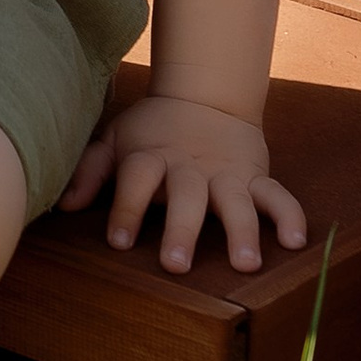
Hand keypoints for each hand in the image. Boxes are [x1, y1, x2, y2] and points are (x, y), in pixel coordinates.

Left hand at [61, 92, 306, 274]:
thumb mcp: (116, 140)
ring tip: (247, 263)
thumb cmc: (151, 130)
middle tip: (175, 264)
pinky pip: (277, 195)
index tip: (118, 243)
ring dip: (242, 231)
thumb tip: (63, 206)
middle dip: (181, 229)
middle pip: (186, 197)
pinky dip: (289, 215)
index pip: (136, 180)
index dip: (126, 209)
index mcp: (151, 156)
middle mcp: (189, 167)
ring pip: (236, 202)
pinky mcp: (254, 175)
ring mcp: (226, 172)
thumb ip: (90, 170)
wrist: (205, 95)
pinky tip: (296, 242)